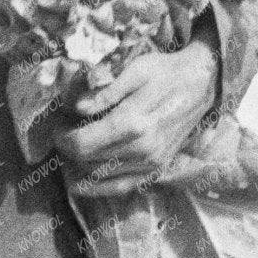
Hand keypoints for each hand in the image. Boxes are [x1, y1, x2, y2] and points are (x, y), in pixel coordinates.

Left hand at [55, 41, 218, 198]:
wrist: (199, 85)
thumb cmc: (164, 73)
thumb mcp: (134, 70)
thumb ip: (104, 90)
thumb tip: (77, 107)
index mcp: (133, 122)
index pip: (82, 143)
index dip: (62, 137)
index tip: (58, 125)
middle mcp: (142, 148)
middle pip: (86, 160)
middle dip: (67, 148)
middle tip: (63, 132)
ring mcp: (150, 162)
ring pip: (99, 176)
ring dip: (77, 166)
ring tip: (71, 148)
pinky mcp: (155, 169)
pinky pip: (120, 187)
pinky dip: (97, 188)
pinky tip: (80, 181)